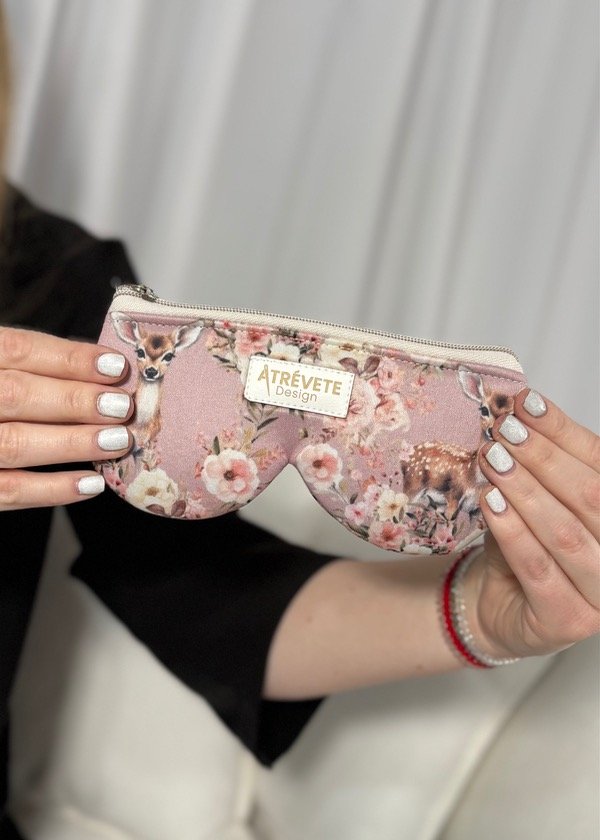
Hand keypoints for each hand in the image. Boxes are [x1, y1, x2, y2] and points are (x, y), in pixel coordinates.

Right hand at [0, 325, 133, 510]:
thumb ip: (30, 366)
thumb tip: (101, 373)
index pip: (17, 349)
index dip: (69, 358)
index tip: (115, 366)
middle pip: (17, 394)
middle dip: (75, 401)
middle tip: (122, 407)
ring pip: (14, 443)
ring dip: (71, 443)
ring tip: (116, 441)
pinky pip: (6, 490)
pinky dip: (51, 489)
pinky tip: (90, 484)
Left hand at [463, 388, 598, 658]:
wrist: (498, 604)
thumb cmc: (525, 545)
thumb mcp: (535, 498)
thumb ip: (538, 464)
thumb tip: (520, 410)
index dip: (564, 431)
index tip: (527, 403)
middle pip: (590, 496)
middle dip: (543, 458)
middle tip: (506, 432)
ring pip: (566, 532)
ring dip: (526, 490)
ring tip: (493, 459)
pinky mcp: (571, 622)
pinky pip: (539, 568)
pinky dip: (513, 531)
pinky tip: (491, 502)